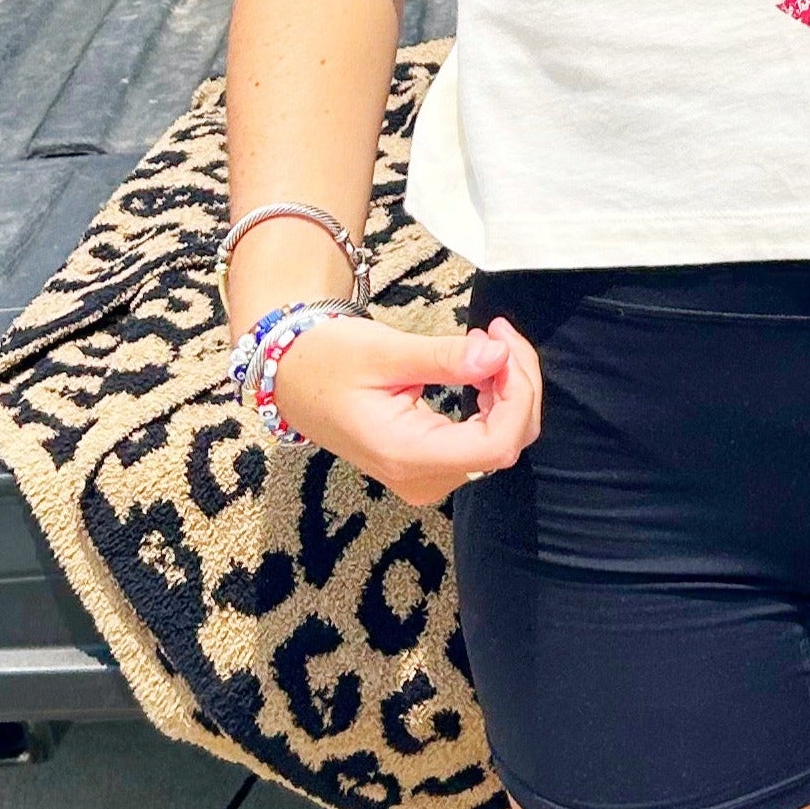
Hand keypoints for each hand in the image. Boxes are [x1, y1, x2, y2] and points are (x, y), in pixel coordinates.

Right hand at [266, 310, 541, 505]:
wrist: (291, 378)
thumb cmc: (329, 361)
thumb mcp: (386, 351)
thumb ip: (445, 357)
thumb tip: (498, 353)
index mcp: (407, 455)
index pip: (497, 444)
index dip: (517, 392)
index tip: (503, 340)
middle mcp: (421, 478)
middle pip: (505, 442)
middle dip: (518, 383)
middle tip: (499, 330)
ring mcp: (426, 477)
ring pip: (500, 442)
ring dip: (509, 390)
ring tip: (490, 340)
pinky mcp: (428, 464)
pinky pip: (482, 440)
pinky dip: (495, 401)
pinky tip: (482, 367)